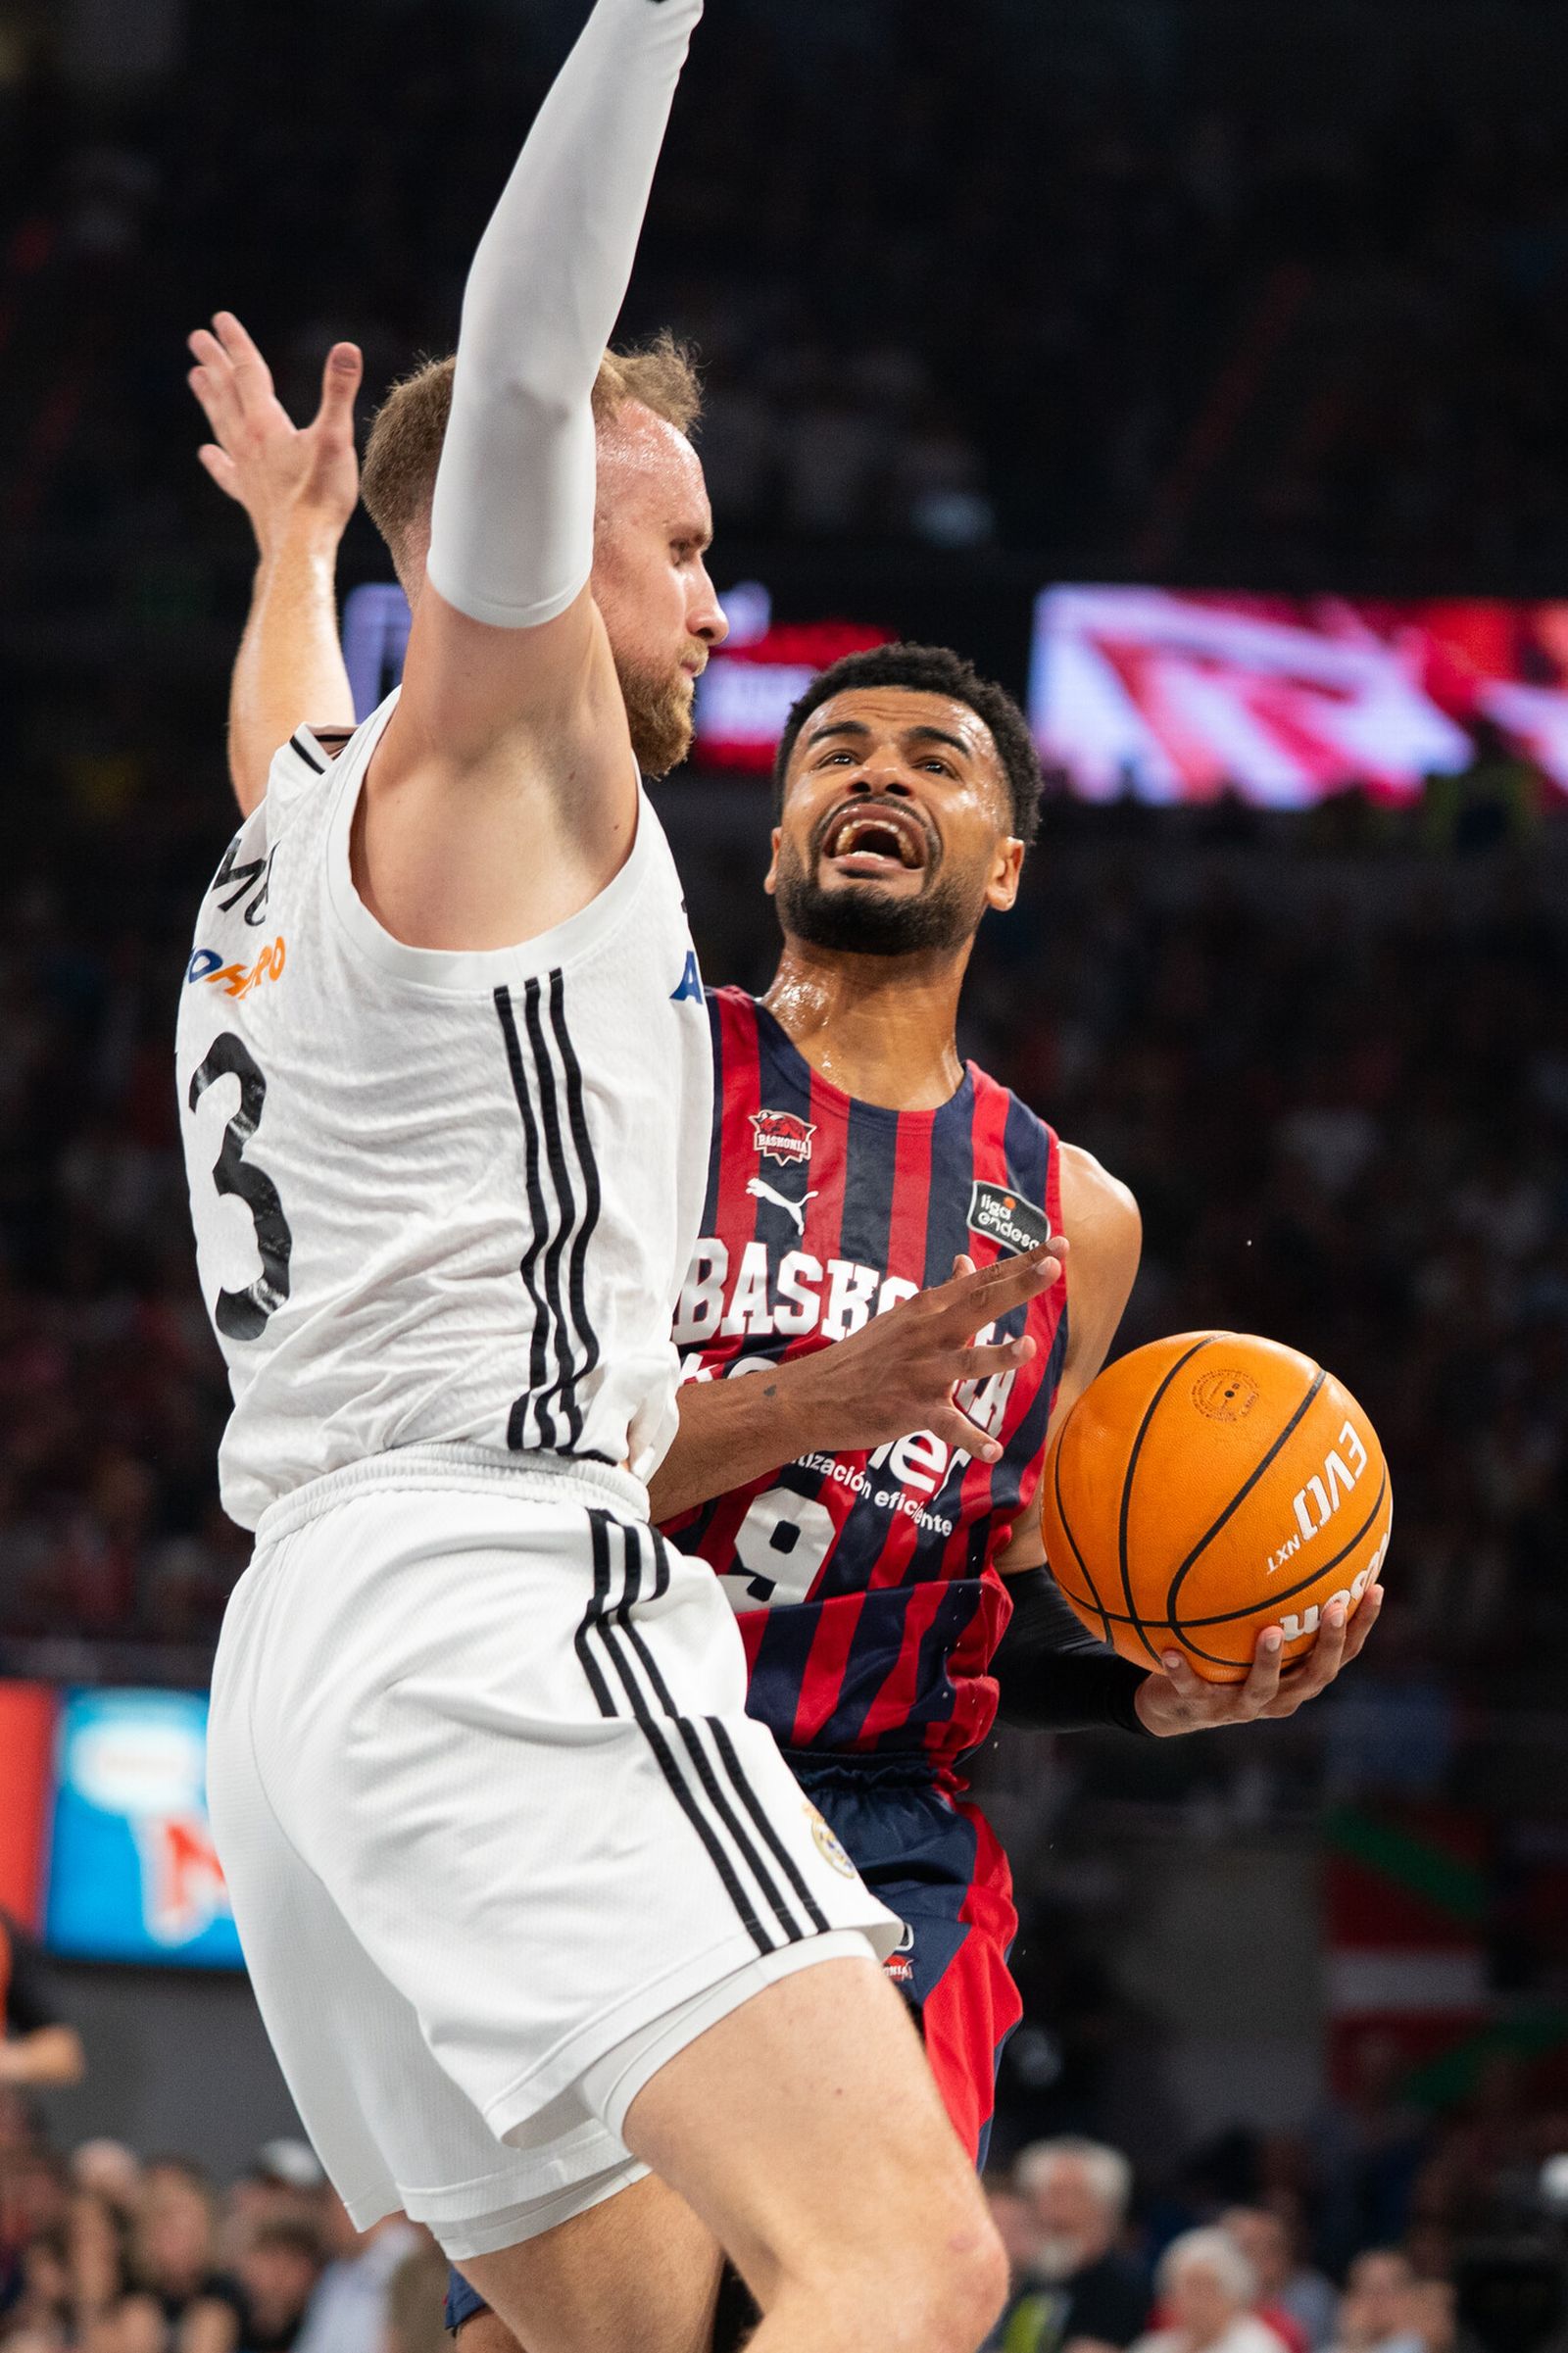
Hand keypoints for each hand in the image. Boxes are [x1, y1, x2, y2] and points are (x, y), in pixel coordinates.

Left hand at [187, 311, 361, 561]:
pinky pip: (227, 471)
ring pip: (221, 424)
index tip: (219, 319)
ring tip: (195, 379)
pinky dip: (216, 460)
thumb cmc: (320, 496)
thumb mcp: (335, 438)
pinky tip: (207, 453)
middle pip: (227, 394)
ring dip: (209, 399)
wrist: (300, 551)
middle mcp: (248, 443)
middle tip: (197, 339)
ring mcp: (245, 470)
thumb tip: (347, 347)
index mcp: (265, 424)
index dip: (235, 343)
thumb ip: (339, 392)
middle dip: (214, 364)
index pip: (248, 373)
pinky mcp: (249, 497)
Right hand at [796, 1242, 1066, 1464]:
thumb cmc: (863, 1356)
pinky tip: (993, 1450)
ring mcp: (920, 1373)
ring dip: (997, 1356)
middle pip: (979, 1305)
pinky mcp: (911, 1410)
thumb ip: (943, 1295)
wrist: (812, 1396)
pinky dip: (970, 1439)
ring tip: (1027, 1347)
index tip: (1058, 1246)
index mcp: (928, 1310)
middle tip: (1052, 1266)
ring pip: (966, 1362)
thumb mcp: (903, 1318)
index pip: (982, 1281)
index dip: (1021, 1264)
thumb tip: (966, 1262)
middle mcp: (927, 1334)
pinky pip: (946, 1426)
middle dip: (1017, 1286)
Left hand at [1134, 1581, 1383, 1735]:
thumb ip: (1271, 1597)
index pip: (1343, 1652)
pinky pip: (1192, 1688)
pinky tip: (1170, 1651)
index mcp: (1299, 1676)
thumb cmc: (1224, 1655)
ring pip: (1262, 1688)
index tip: (1375, 1587)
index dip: (1362, 1624)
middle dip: (1330, 1642)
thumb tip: (1285, 1528)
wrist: (1177, 1704)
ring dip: (1268, 1661)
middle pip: (1317, 1674)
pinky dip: (1183, 1671)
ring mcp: (1243, 1707)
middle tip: (1334, 1608)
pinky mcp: (1202, 1708)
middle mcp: (1280, 1695)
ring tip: (1269, 1631)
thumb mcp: (1249, 1626)